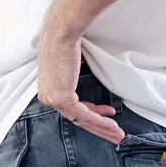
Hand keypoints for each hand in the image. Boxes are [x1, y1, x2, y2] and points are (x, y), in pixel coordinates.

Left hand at [37, 12, 124, 143]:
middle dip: (99, 128)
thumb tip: (86, 71)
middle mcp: (48, 97)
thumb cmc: (65, 41)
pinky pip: (84, 115)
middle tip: (114, 134)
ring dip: (102, 128)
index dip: (91, 113)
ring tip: (117, 134)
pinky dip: (100, 121)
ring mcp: (53, 99)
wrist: (61, 32)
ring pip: (82, 120)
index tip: (107, 113)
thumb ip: (75, 74)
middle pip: (77, 118)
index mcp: (48, 89)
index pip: (71, 108)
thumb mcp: (70, 63)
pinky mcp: (62, 98)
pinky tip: (112, 124)